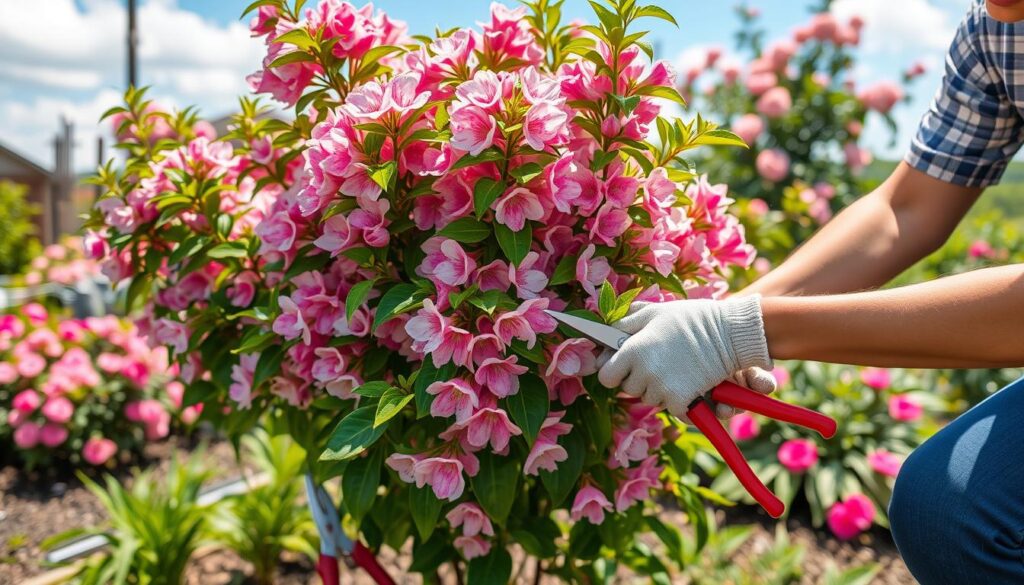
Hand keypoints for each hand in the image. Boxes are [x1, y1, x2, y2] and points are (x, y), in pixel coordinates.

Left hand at [596, 297, 771, 419]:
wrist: (729, 334)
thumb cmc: (691, 319)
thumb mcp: (655, 312)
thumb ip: (626, 321)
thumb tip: (606, 331)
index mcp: (633, 350)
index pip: (606, 376)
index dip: (613, 371)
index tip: (624, 367)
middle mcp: (644, 372)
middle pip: (629, 389)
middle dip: (638, 379)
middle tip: (657, 363)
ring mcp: (662, 388)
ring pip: (649, 399)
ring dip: (658, 390)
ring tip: (674, 370)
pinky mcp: (681, 400)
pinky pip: (671, 410)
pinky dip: (679, 403)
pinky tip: (687, 386)